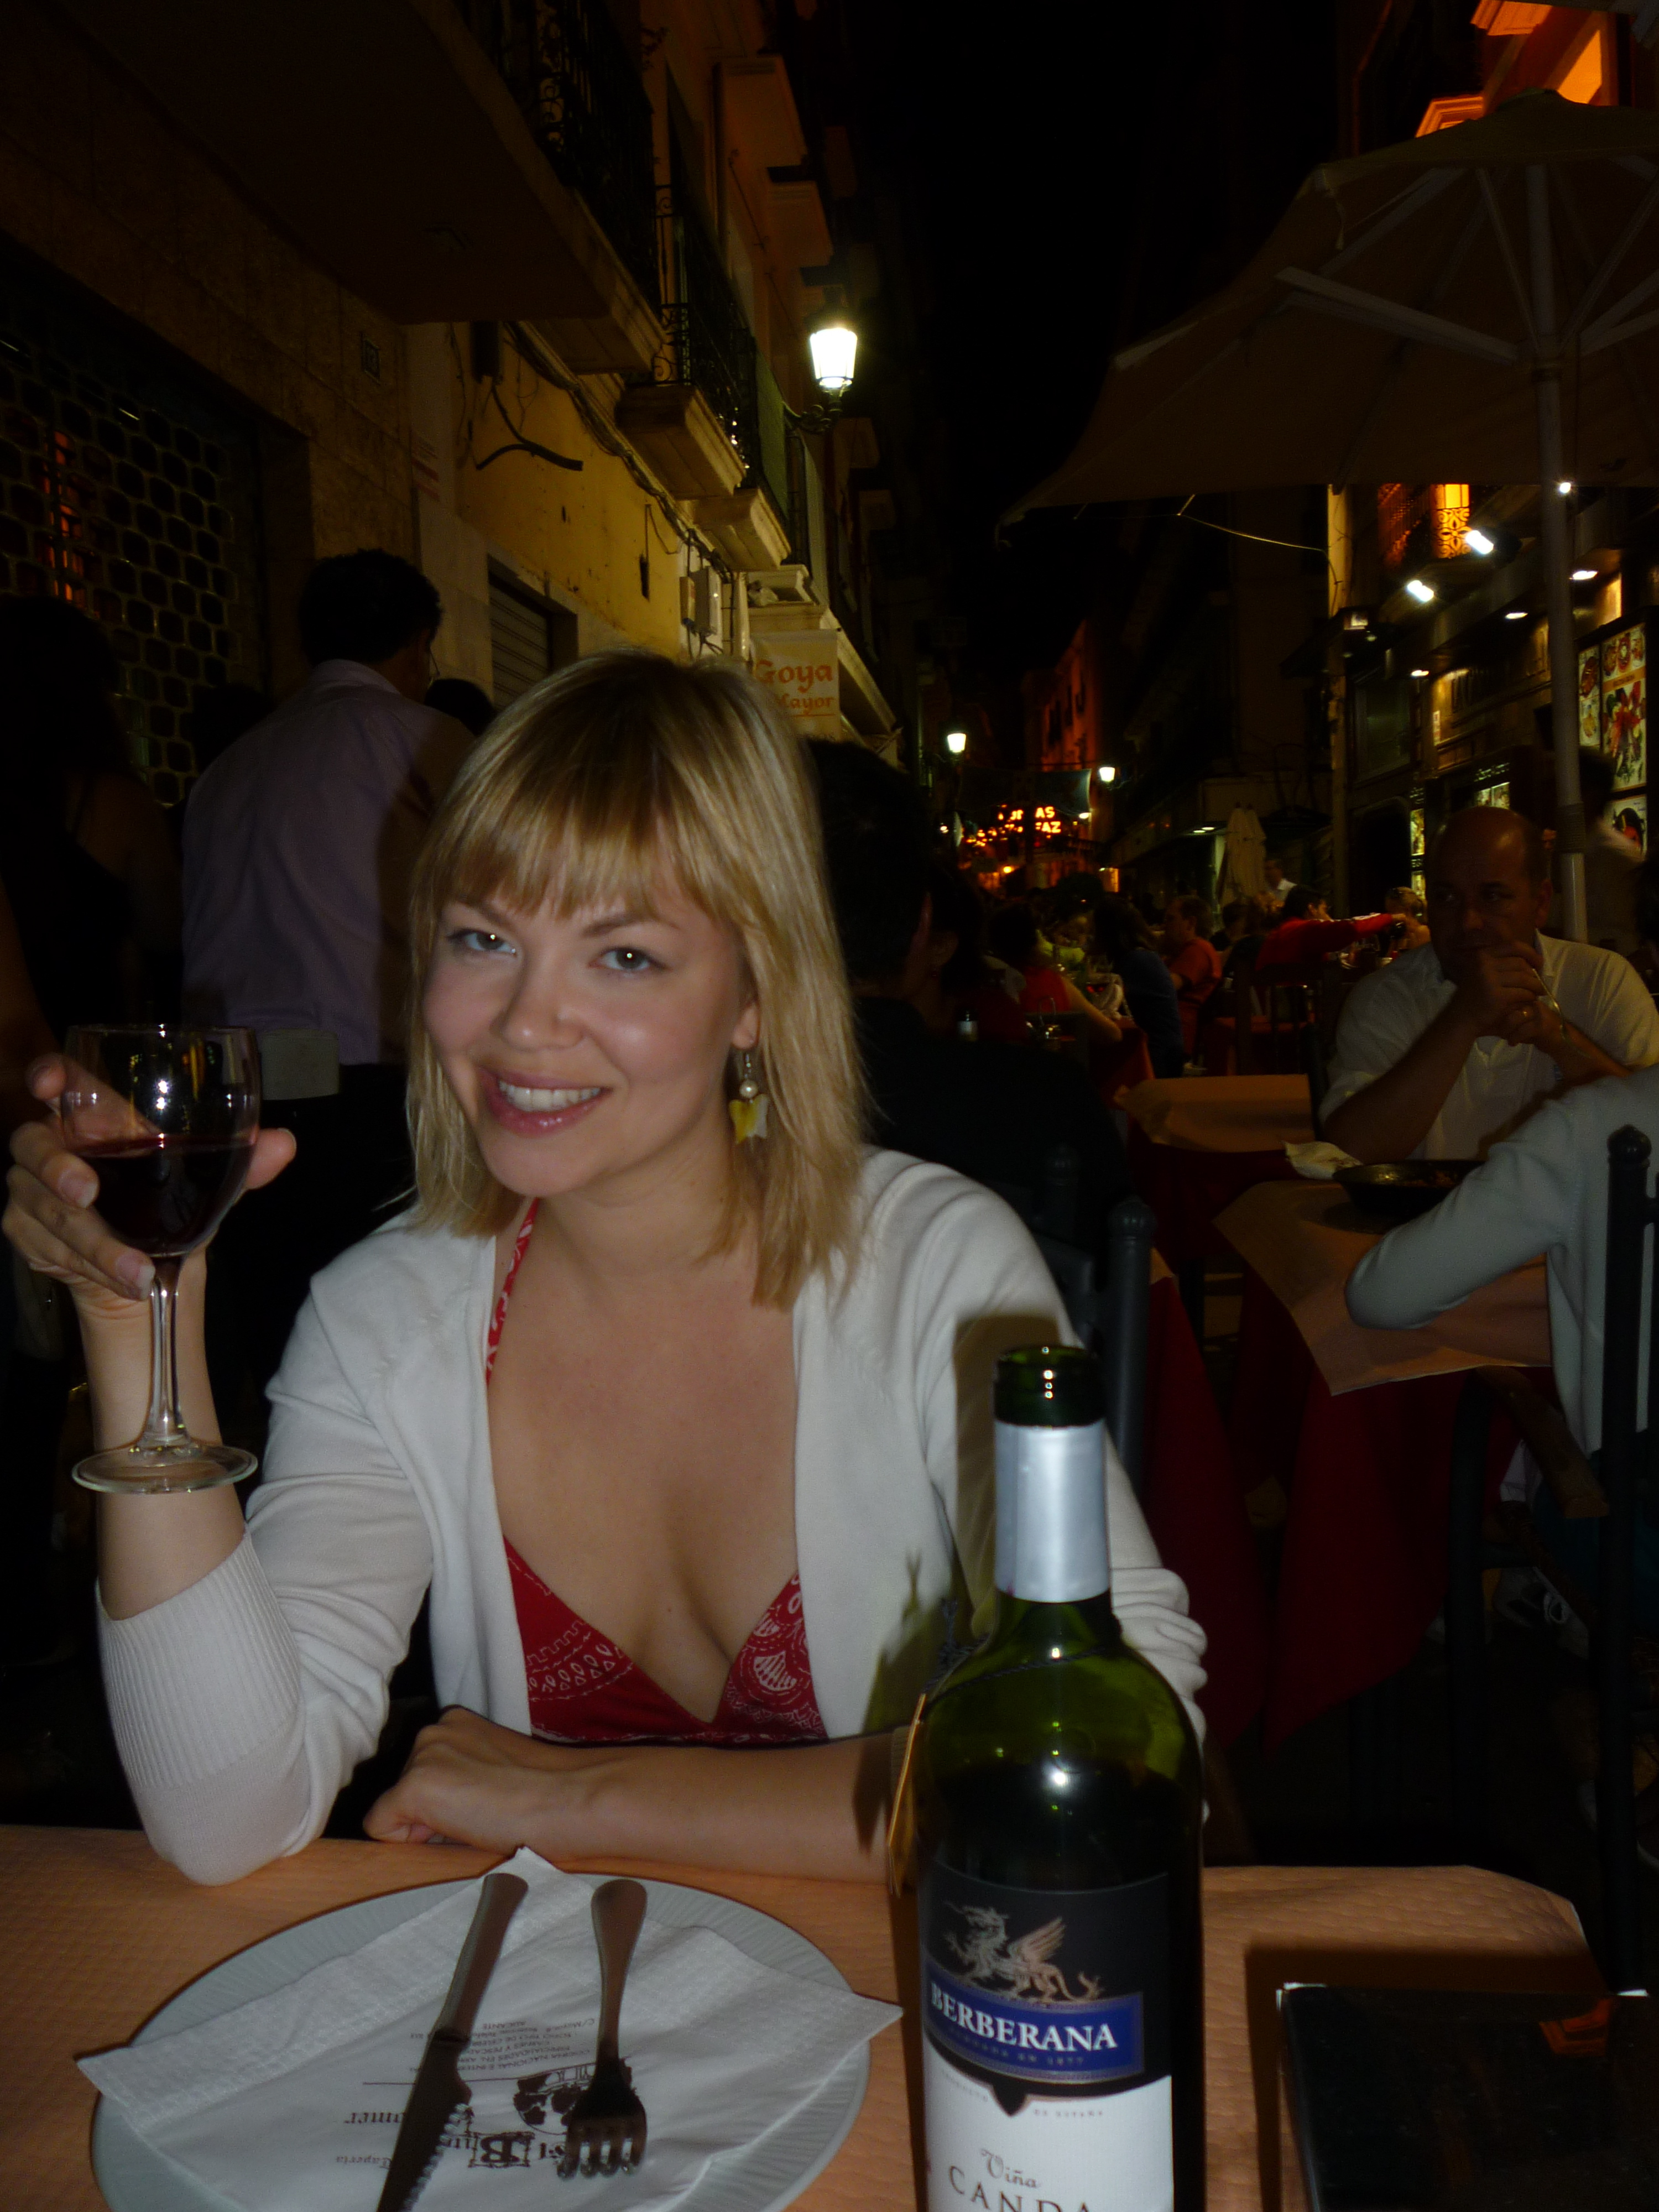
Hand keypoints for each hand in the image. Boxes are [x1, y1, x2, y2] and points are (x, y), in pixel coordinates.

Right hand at [3, 1054, 295, 1314]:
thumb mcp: (209, 1180)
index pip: (58, 1083)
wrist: (150, 1262)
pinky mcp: (28, 1233)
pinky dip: (91, 1268)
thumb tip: (284, 1143)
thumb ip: (245, 1161)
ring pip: (47, 1211)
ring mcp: (32, 1192)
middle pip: (32, 1146)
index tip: (51, 1082)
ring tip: (137, 1270)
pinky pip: (51, 1250)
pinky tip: (125, 1281)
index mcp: (94, 1118)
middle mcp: (53, 1147)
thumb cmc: (172, 1200)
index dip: (48, 1075)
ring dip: (94, 1244)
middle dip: (57, 1169)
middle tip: (89, 1194)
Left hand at [365, 1706, 615, 1852]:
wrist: (564, 1798)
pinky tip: (455, 1829)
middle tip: (480, 1814)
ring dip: (425, 1822)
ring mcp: (422, 1756)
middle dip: (431, 1809)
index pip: (424, 1770)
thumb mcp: (496, 1767)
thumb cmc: (544, 1792)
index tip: (482, 1803)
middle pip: (405, 1787)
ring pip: (395, 1805)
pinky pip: (381, 1825)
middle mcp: (432, 1730)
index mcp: (454, 1722)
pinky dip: (406, 1840)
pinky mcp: (414, 1786)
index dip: (447, 1800)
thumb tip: (437, 1810)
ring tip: (475, 1819)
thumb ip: (464, 1772)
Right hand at [1448, 943, 1544, 1040]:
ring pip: (1525, 978)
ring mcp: (1490, 980)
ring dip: (1535, 986)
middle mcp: (1484, 964)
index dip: (1530, 953)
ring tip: (1538, 992)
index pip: (1513, 946)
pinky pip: (1523, 993)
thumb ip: (1499, 963)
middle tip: (1538, 983)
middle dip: (1534, 974)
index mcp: (1482, 955)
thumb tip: (1529, 959)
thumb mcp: (1481, 973)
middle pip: (1521, 963)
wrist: (1460, 1019)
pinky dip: (1530, 997)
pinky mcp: (1497, 996)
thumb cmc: (1474, 997)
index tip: (1538, 963)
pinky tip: (1530, 1000)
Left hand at [1493, 991, 1570, 1054]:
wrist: (1562, 1042)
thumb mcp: (1521, 1025)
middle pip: (1507, 1007)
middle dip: (1500, 1022)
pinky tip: (1513, 1043)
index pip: (1506, 1001)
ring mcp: (1539, 1013)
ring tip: (1507, 1038)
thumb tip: (1485, 1024)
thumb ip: (1506, 1021)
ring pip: (1514, 1018)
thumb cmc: (1538, 1033)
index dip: (1497, 1013)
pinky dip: (1515, 1038)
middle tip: (1500, 1033)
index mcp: (1527, 1000)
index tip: (1493, 1024)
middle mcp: (1533, 1003)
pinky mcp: (1543, 1025)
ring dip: (1506, 1030)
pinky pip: (1523, 1030)